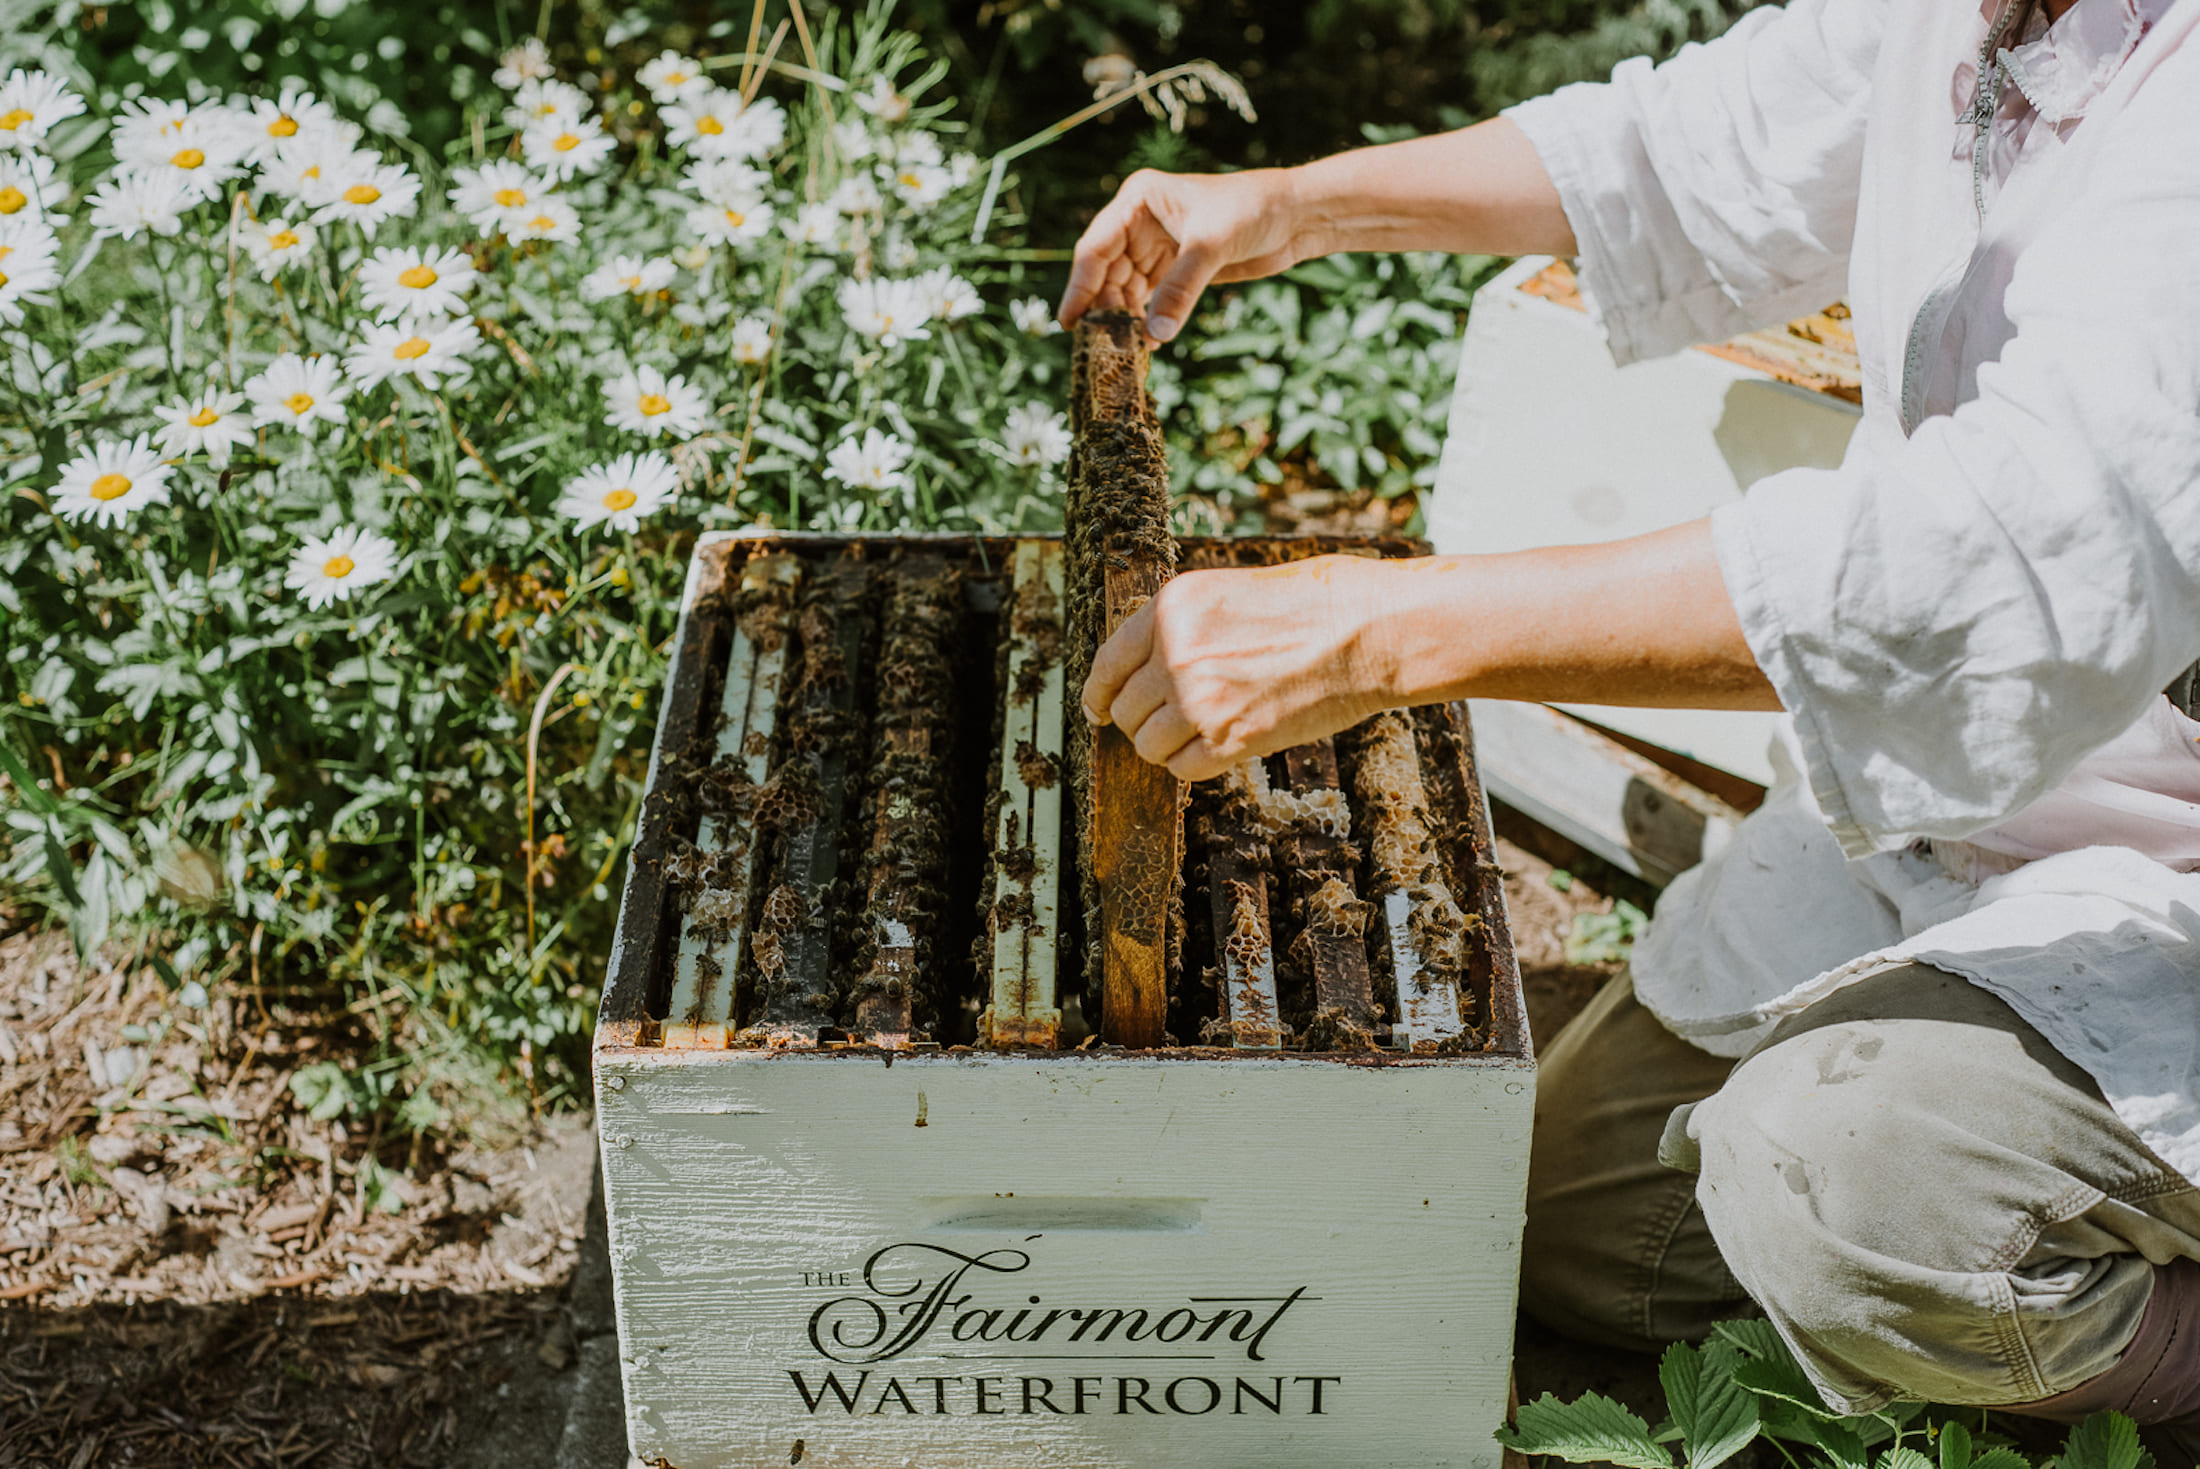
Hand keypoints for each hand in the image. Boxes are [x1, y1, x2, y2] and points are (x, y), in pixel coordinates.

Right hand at [1057, 168, 1305, 343]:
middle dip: (1102, 308)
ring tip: (1121, 351)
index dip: (1081, 286)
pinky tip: (1147, 343)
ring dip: (1123, 319)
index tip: (1071, 323)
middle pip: (1105, 272)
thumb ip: (1180, 289)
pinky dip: (1146, 321)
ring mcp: (1156, 247)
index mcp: (1137, 201)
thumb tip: (1154, 335)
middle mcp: (1139, 223)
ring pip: (1125, 289)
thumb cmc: (1252, 210)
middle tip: (1098, 347)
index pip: (1096, 247)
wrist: (1295, 216)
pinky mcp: (1175, 269)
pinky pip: (1150, 299)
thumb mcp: (1210, 246)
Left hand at [1081, 556, 1395, 781]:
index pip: (1107, 663)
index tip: (1098, 711)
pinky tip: (1220, 747)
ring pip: (1149, 745)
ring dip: (1168, 746)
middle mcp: (1175, 653)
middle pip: (1127, 710)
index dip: (1098, 694)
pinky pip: (1183, 768)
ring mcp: (1200, 698)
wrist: (1366, 630)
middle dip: (1144, 721)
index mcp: (1171, 609)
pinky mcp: (1231, 738)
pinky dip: (1194, 765)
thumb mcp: (1227, 594)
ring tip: (1204, 732)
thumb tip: (1145, 672)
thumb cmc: (1309, 606)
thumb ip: (1181, 628)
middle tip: (1175, 721)